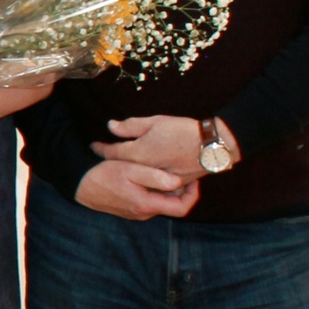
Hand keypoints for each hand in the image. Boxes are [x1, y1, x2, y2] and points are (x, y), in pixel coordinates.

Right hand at [75, 159, 199, 221]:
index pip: (182, 208)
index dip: (192, 195)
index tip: (192, 179)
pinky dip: (154, 191)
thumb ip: (155, 176)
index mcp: (147, 204)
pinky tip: (147, 177)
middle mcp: (143, 213)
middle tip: (178, 170)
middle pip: (172, 205)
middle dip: (179, 189)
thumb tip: (178, 182)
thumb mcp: (130, 169)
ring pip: (160, 203)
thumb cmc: (104, 174)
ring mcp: (135, 213)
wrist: (79, 184)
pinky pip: (149, 202)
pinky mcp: (129, 209)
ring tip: (164, 171)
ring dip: (166, 189)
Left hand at [94, 114, 209, 179]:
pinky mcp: (173, 186)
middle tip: (106, 158)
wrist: (214, 145)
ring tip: (125, 168)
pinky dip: (148, 181)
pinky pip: (155, 186)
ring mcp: (159, 181)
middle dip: (112, 164)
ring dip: (130, 175)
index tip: (94, 145)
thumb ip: (130, 126)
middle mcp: (145, 171)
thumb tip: (110, 126)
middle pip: (122, 169)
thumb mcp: (155, 122)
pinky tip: (148, 176)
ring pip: (137, 179)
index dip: (100, 148)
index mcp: (138, 154)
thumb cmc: (184, 131)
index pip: (111, 153)